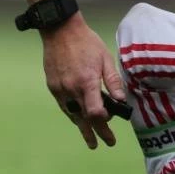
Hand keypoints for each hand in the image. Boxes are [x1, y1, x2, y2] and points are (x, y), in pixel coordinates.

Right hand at [42, 14, 126, 148]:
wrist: (60, 30)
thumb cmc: (87, 43)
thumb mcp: (105, 58)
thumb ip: (113, 81)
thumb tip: (121, 100)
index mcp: (86, 82)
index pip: (95, 112)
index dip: (104, 120)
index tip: (111, 121)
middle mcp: (71, 89)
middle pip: (85, 118)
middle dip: (97, 132)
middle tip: (108, 143)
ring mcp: (60, 89)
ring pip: (72, 115)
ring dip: (83, 128)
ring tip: (91, 141)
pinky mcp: (53, 87)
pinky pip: (64, 106)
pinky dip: (73, 114)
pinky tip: (79, 120)